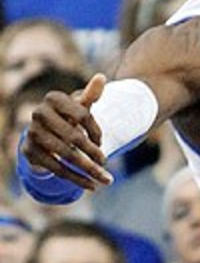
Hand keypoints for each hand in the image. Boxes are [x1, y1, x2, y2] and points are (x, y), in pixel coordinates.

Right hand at [20, 73, 111, 189]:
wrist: (44, 133)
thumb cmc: (69, 118)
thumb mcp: (80, 107)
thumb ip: (91, 95)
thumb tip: (101, 77)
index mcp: (54, 98)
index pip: (83, 115)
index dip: (97, 130)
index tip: (103, 141)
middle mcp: (39, 113)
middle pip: (74, 137)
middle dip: (94, 153)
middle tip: (108, 164)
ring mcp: (32, 133)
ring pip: (65, 155)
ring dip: (88, 170)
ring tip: (106, 180)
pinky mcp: (29, 151)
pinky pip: (56, 168)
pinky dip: (75, 178)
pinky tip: (91, 186)